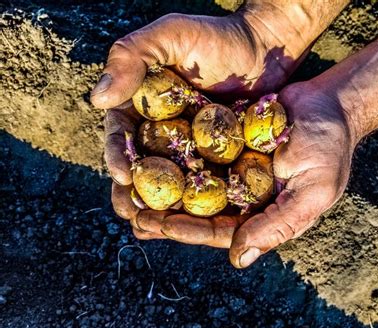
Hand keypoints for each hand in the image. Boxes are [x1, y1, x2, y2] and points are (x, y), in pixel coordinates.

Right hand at [100, 6, 315, 234]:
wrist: (264, 49)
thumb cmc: (215, 37)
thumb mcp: (169, 34)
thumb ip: (130, 56)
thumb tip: (98, 98)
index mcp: (142, 108)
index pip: (123, 137)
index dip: (119, 157)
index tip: (122, 175)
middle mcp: (162, 133)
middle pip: (143, 169)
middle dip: (136, 195)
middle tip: (135, 216)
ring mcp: (191, 149)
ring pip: (171, 184)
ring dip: (163, 209)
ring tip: (158, 229)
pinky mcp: (219, 160)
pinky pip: (206, 185)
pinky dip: (199, 205)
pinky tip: (196, 224)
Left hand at [137, 81, 356, 267]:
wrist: (331, 102)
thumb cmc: (330, 148)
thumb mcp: (313, 192)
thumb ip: (278, 224)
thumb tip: (237, 258)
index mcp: (260, 214)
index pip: (219, 229)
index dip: (188, 230)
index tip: (157, 226)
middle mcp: (242, 194)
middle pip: (198, 210)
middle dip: (165, 214)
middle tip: (131, 214)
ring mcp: (232, 166)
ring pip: (191, 182)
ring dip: (162, 187)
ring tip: (128, 189)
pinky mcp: (225, 139)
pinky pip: (196, 147)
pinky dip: (173, 151)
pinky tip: (146, 150)